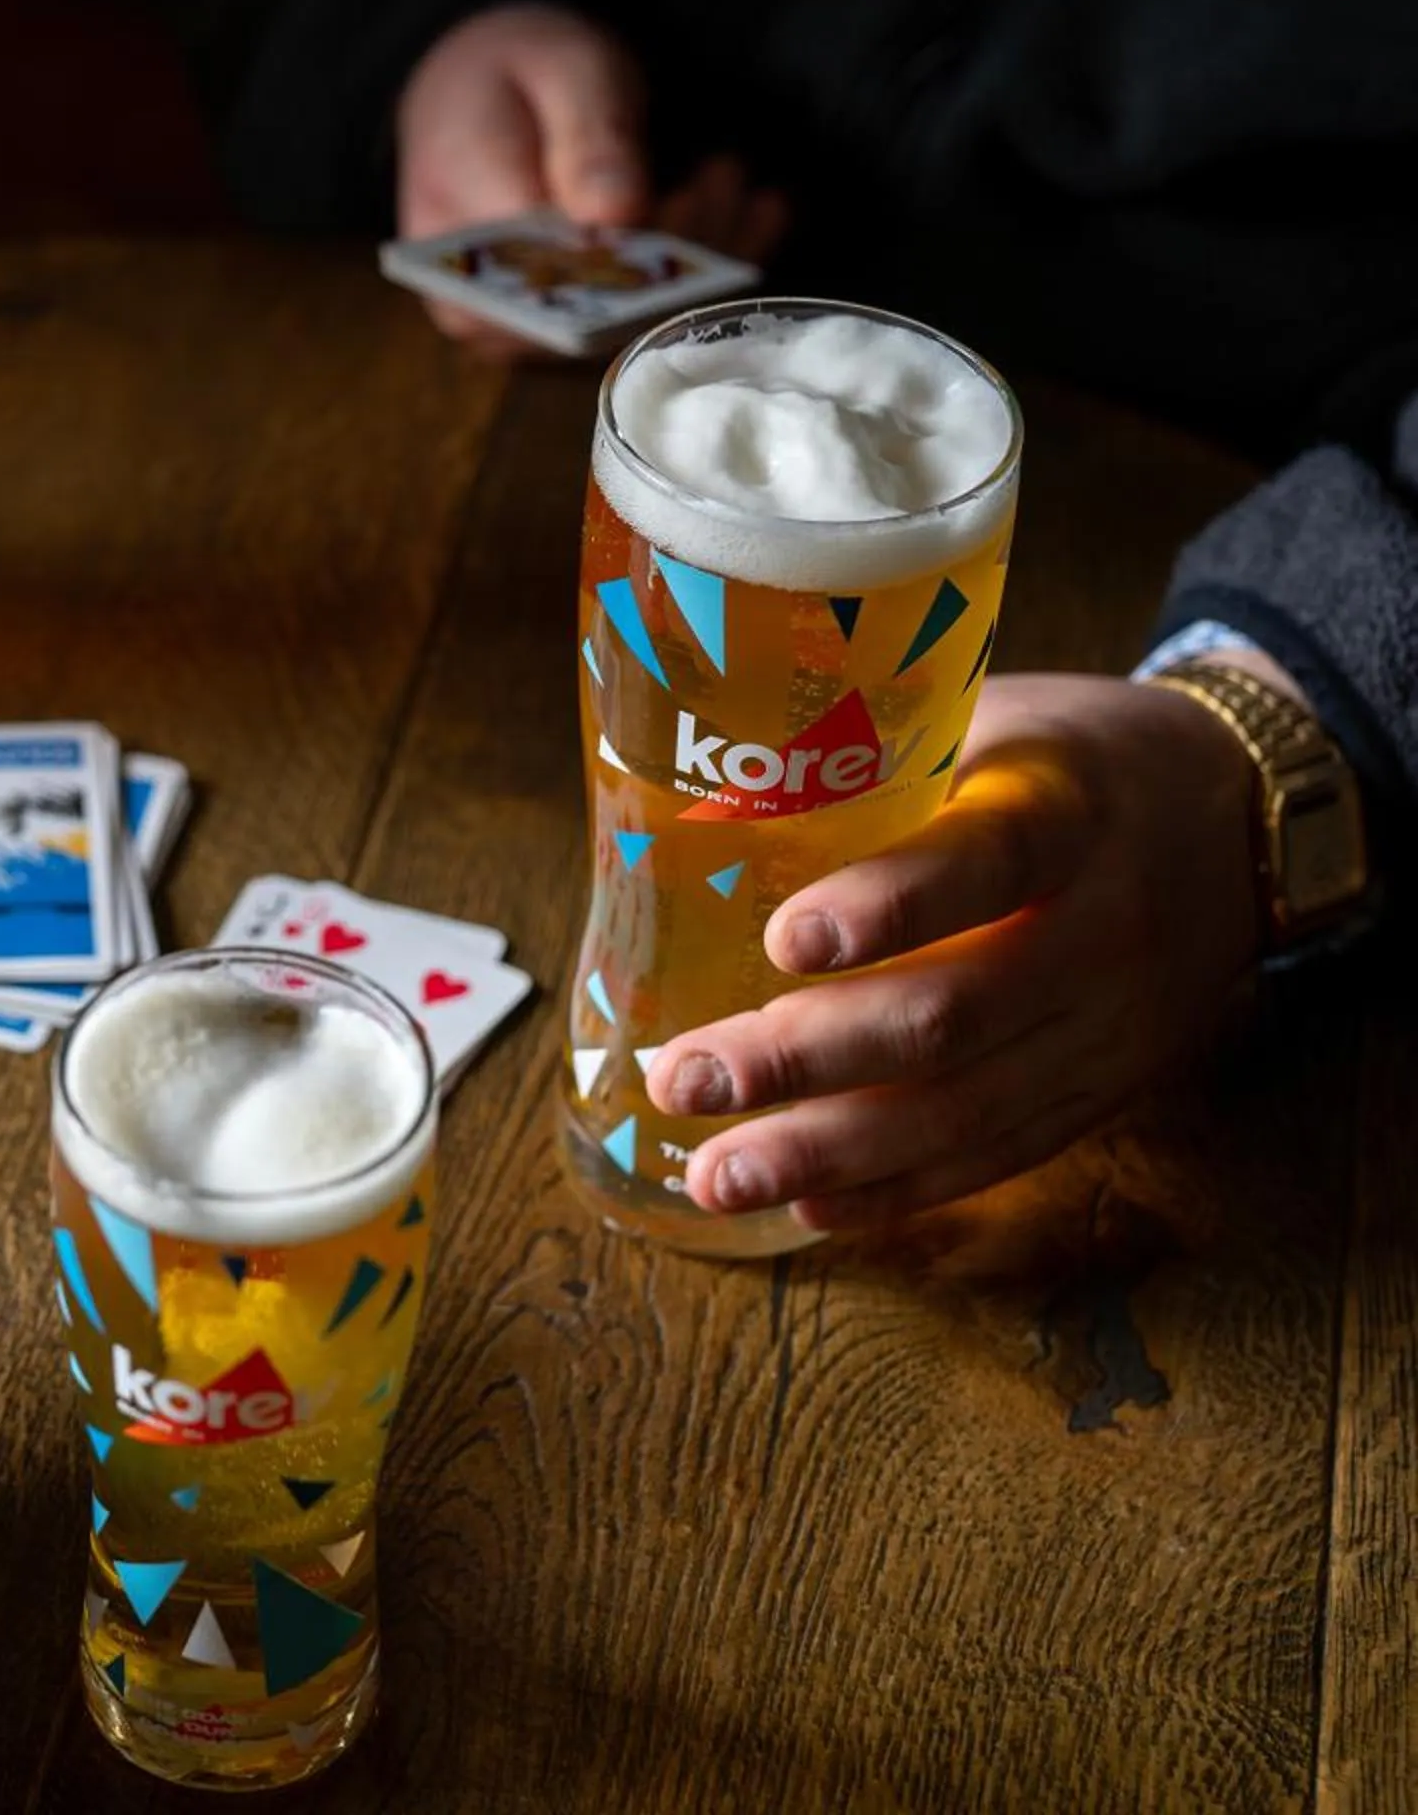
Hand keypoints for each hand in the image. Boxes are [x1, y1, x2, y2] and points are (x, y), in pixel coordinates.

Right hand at [394, 2, 786, 357]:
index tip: (679, 196)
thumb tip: (617, 213)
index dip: (626, 257)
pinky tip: (757, 213)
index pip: (552, 285)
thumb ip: (587, 135)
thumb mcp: (557, 70)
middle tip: (726, 172)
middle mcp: (486, 316)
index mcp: (454, 255)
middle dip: (680, 250)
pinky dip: (716, 262)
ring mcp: (531, 333)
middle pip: (602, 315)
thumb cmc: (511, 76)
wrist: (482, 94)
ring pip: (639, 321)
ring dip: (706, 251)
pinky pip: (653, 315)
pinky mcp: (573, 330)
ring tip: (731, 175)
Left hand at [647, 674, 1263, 1230]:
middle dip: (804, 1060)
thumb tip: (693, 791)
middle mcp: (1102, 928)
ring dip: (829, 1155)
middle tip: (684, 1080)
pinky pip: (1000, 1154)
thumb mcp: (993, 716)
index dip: (890, 906)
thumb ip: (878, 757)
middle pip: (951, 1014)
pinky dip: (900, 1189)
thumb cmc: (1065, 758)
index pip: (987, 861)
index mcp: (1069, 808)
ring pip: (967, 1109)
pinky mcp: (1104, 1089)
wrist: (1239, 819)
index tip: (784, 942)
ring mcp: (1110, 1026)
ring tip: (717, 1176)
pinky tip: (809, 1207)